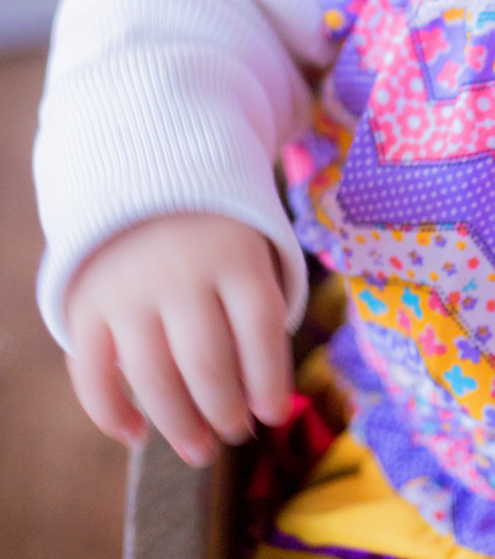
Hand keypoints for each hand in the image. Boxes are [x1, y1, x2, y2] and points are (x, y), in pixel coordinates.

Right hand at [65, 213, 292, 466]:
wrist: (144, 176)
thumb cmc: (213, 232)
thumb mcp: (248, 246)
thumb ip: (257, 310)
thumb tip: (269, 405)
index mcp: (233, 251)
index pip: (260, 326)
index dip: (269, 379)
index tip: (274, 415)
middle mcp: (180, 270)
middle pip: (207, 361)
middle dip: (225, 410)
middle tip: (235, 433)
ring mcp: (129, 289)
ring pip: (153, 377)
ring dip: (179, 425)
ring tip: (201, 450)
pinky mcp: (87, 304)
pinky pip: (93, 373)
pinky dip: (110, 413)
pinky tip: (136, 434)